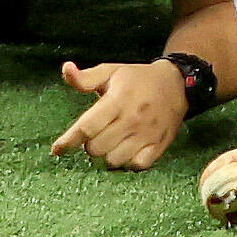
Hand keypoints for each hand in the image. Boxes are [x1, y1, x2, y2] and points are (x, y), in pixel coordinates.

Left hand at [48, 56, 197, 170]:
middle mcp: (132, 119)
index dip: (68, 141)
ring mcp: (147, 134)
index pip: (87, 127)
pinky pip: (134, 166)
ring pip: (113, 160)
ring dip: (107, 154)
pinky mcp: (158, 146)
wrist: (178, 84)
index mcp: (118, 100)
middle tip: (97, 134)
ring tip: (111, 142)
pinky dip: (126, 162)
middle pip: (96, 148)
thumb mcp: (111, 71)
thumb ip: (85, 77)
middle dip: (90, 144)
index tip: (57, 149)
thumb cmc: (138, 79)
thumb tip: (66, 69)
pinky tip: (126, 150)